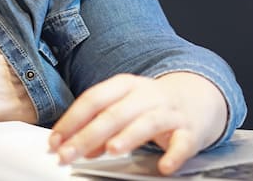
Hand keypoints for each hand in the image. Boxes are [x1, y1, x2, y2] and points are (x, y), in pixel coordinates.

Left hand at [48, 72, 227, 175]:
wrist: (197, 98)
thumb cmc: (151, 105)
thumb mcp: (123, 107)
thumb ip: (98, 126)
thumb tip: (73, 147)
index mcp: (125, 85)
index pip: (93, 99)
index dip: (72, 120)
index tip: (55, 141)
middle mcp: (147, 95)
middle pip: (114, 113)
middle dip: (88, 135)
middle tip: (68, 154)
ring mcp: (169, 112)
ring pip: (148, 122)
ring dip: (129, 136)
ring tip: (111, 150)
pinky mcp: (190, 130)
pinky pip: (183, 142)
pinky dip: (174, 154)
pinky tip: (164, 166)